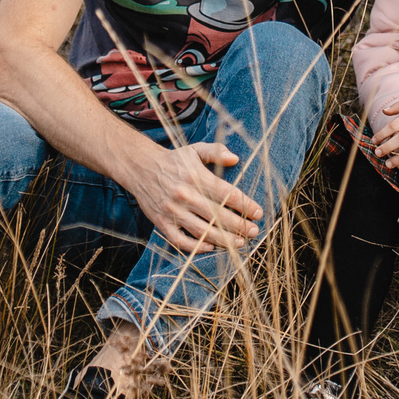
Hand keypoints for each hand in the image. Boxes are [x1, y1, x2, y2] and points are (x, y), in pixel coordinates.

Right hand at [123, 140, 264, 254]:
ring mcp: (172, 211)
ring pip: (202, 231)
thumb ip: (216, 152)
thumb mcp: (195, 150)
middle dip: (239, 225)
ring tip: (239, 242)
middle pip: (217, 215)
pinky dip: (196, 247)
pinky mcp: (161, 223)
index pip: (226, 194)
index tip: (258, 213)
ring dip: (223, 239)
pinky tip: (210, 247)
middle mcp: (184, 195)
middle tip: (254, 231)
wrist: (140, 168)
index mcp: (195, 176)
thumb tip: (235, 159)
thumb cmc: (174, 161)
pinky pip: (180, 240)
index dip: (244, 205)